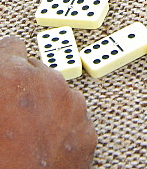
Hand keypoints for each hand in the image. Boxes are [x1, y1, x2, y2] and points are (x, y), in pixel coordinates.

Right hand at [0, 37, 96, 168]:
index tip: (4, 73)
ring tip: (27, 139)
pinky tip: (45, 151)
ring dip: (46, 109)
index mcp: (12, 75)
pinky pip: (75, 121)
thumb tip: (2, 82)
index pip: (11, 47)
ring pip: (59, 95)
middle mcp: (47, 82)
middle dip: (25, 88)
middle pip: (36, 70)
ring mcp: (72, 107)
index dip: (5, 63)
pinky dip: (63, 132)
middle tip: (11, 116)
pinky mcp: (87, 133)